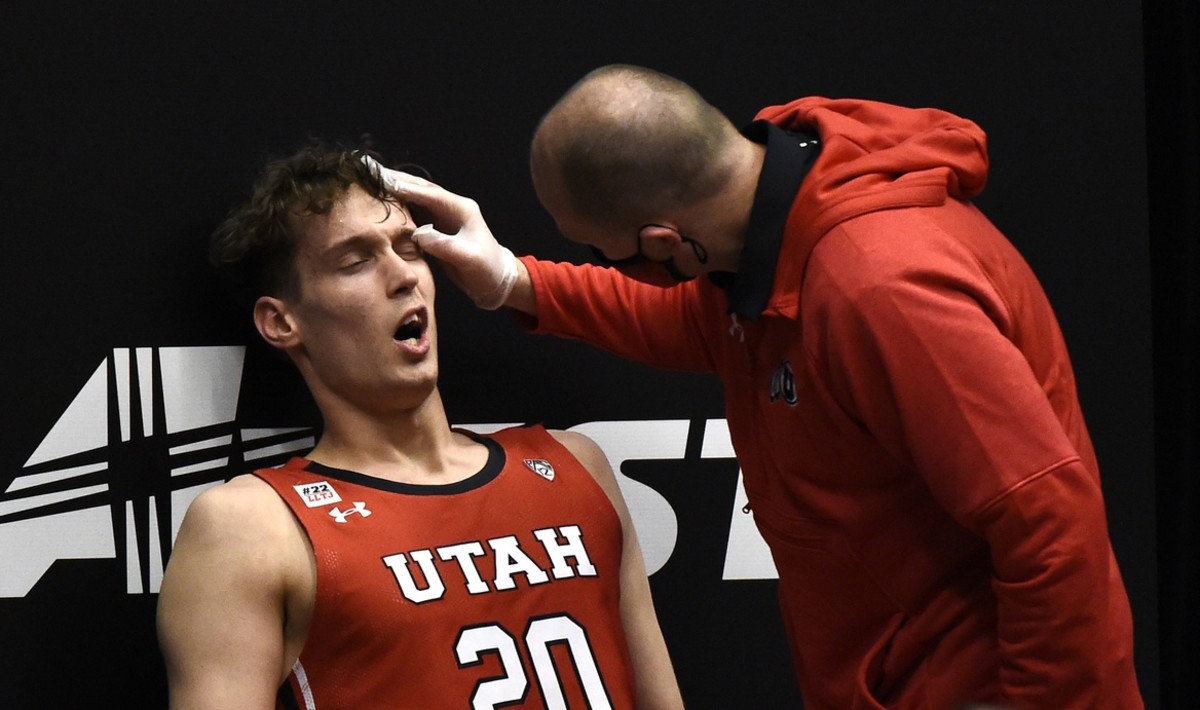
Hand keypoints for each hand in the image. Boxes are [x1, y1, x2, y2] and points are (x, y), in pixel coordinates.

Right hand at [361, 156, 517, 308]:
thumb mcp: (468, 259)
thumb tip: (419, 234)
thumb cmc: (486, 269)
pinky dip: (398, 204)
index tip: (382, 181)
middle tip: (369, 169)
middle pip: (420, 188)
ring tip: (369, 180)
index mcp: (460, 209)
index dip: (406, 187)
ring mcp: (443, 215)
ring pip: (415, 196)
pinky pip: (414, 210)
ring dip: (394, 188)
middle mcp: (451, 207)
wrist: (495, 279)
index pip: (429, 194)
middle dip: (395, 179)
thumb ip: (444, 245)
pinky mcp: (437, 226)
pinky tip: (381, 202)